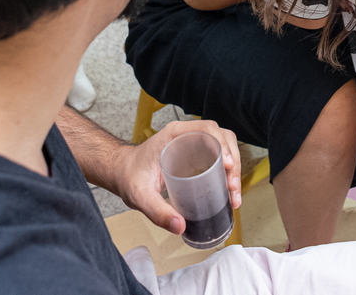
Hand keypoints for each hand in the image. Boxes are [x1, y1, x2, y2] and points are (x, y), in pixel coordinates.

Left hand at [114, 120, 241, 234]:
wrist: (122, 173)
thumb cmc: (129, 177)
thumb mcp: (141, 196)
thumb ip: (158, 212)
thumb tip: (180, 226)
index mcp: (174, 135)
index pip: (207, 129)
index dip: (222, 144)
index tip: (227, 165)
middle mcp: (186, 135)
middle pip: (221, 137)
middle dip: (233, 160)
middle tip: (231, 187)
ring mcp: (192, 143)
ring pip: (223, 146)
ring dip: (233, 167)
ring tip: (233, 193)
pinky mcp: (195, 154)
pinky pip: (218, 156)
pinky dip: (227, 172)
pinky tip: (228, 192)